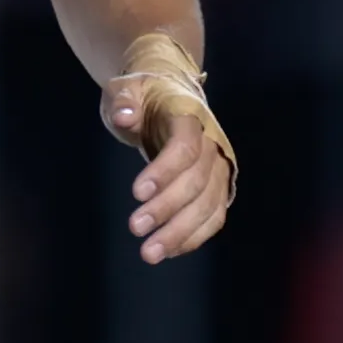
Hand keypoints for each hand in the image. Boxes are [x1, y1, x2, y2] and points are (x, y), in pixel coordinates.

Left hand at [104, 77, 232, 264]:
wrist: (171, 98)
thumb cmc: (145, 96)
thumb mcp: (127, 89)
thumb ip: (124, 100)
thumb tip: (124, 114)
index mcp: (190, 117)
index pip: (185, 146)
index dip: (165, 171)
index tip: (137, 192)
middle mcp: (212, 144)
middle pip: (197, 181)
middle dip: (167, 208)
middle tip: (135, 228)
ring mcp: (219, 168)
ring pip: (208, 205)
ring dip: (180, 232)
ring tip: (150, 253)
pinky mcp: (219, 188)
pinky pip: (213, 218)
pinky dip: (193, 237)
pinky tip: (168, 251)